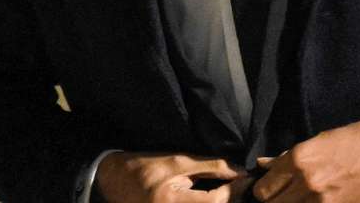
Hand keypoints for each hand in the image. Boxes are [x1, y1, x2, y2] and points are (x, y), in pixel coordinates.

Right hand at [96, 151, 247, 202]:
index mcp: (171, 201)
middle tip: (241, 186)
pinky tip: (216, 199)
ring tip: (230, 192)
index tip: (245, 177)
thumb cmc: (145, 168)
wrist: (113, 182)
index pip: (214, 201)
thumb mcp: (177, 161)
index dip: (233, 190)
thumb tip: (238, 171)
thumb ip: (209, 166)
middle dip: (231, 200)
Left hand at [252, 119, 359, 202]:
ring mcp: (321, 202)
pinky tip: (313, 202)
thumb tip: (264, 164)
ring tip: (297, 197)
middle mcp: (305, 182)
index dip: (265, 187)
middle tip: (282, 194)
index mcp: (299, 159)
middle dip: (273, 200)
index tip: (272, 186)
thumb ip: (288, 156)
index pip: (264, 187)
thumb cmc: (358, 139)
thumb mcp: (321, 139)